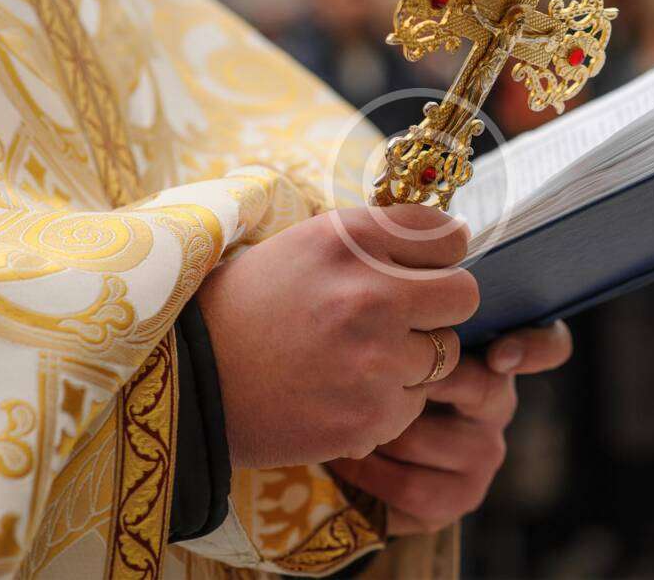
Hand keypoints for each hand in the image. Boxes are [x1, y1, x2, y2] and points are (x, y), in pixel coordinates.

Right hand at [197, 205, 477, 468]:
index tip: (424, 269)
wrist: (189, 380)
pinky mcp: (370, 415)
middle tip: (406, 319)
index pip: (447, 237)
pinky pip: (414, 405)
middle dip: (442, 307)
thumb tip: (446, 239)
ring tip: (356, 360)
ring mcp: (375, 359)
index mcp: (352, 240)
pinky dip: (387, 403)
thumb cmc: (247, 304)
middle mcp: (371, 293)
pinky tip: (341, 394)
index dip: (439, 255)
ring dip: (411, 360)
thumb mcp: (306, 245)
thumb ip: (374, 240)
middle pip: (464, 295)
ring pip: (443, 356)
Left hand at [328, 321, 571, 534]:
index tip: (499, 355)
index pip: (548, 343)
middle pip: (490, 389)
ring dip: (381, 425)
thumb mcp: (387, 325)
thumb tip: (413, 259)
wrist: (339, 439)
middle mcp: (497, 403)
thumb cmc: (366, 365)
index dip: (535, 347)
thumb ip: (410, 298)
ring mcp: (482, 453)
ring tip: (344, 410)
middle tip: (388, 371)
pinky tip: (346, 453)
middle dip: (433, 380)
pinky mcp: (457, 499)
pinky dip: (371, 471)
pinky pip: (414, 487)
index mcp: (491, 353)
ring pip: (434, 436)